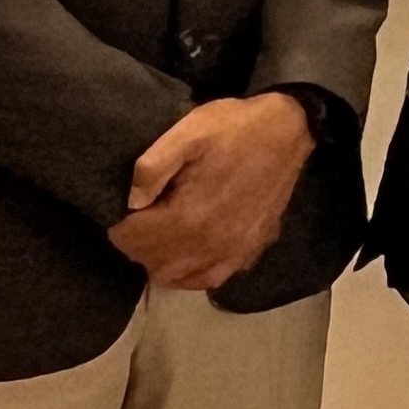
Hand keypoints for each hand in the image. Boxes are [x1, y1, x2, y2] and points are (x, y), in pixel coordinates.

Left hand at [108, 93, 313, 291]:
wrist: (288, 132)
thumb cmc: (234, 129)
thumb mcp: (188, 132)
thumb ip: (152, 167)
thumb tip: (132, 202)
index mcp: (189, 215)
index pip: (133, 241)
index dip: (119, 227)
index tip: (121, 211)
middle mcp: (208, 244)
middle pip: (152, 262)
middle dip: (136, 244)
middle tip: (138, 219)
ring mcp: (231, 252)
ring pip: (176, 276)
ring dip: (159, 259)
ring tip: (159, 233)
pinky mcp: (248, 251)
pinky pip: (208, 279)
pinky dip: (189, 272)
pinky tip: (187, 253)